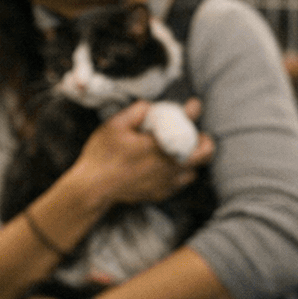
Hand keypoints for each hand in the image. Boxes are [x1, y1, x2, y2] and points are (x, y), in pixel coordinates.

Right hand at [73, 98, 213, 205]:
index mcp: (159, 146)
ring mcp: (166, 182)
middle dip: (204, 141)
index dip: (193, 111)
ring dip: (191, 159)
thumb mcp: (114, 125)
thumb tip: (150, 106)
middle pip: (204, 154)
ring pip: (193, 170)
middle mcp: (169, 166)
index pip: (187, 125)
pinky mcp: (160, 194)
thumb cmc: (102, 154)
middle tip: (194, 134)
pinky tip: (165, 167)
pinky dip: (178, 173)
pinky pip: (179, 183)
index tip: (194, 104)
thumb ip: (136, 111)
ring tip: (179, 151)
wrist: (93, 188)